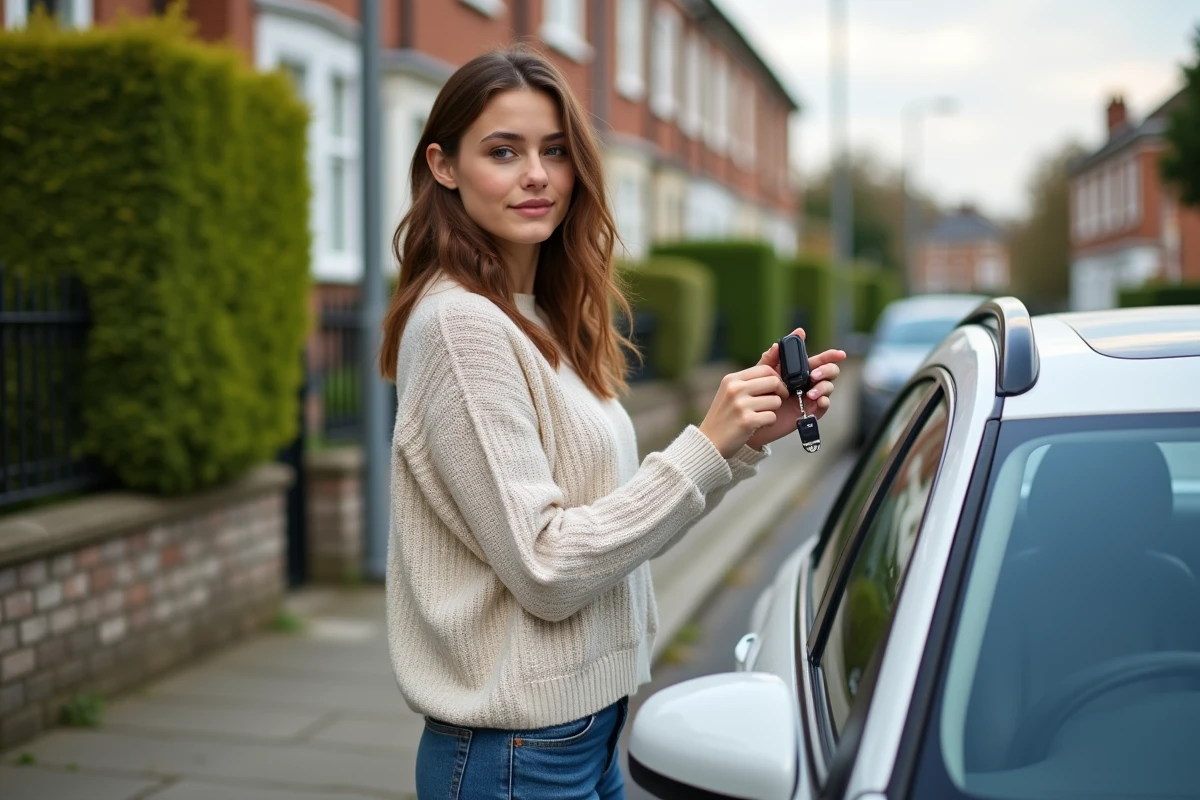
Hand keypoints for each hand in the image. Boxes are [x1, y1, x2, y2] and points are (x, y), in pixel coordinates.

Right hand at [698, 364, 786, 458]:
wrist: (709, 442)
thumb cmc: (725, 416)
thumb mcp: (734, 390)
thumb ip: (756, 372)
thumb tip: (776, 347)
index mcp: (732, 379)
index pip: (766, 369)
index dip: (776, 379)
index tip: (774, 389)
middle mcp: (735, 389)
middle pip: (774, 382)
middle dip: (780, 393)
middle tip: (773, 402)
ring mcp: (740, 405)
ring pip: (776, 401)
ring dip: (773, 410)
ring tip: (760, 415)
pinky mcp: (747, 421)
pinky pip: (772, 417)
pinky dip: (768, 423)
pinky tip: (757, 425)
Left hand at [746, 328, 847, 450]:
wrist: (755, 415)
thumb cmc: (759, 393)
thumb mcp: (762, 374)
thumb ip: (769, 359)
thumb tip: (776, 345)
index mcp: (801, 370)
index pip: (819, 360)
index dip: (830, 356)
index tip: (839, 354)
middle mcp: (809, 382)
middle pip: (829, 372)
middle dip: (826, 370)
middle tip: (814, 375)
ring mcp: (812, 397)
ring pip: (828, 387)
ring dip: (823, 387)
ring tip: (810, 394)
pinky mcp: (810, 411)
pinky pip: (824, 405)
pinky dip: (824, 401)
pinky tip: (819, 401)